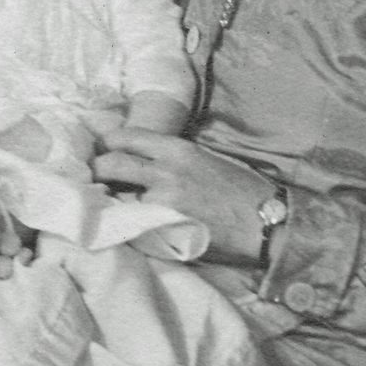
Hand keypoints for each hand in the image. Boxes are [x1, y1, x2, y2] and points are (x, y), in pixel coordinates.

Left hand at [95, 128, 277, 263]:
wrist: (268, 222)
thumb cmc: (240, 189)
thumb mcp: (203, 159)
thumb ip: (169, 157)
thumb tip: (138, 157)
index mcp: (176, 149)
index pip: (123, 136)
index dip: (107, 144)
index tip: (102, 151)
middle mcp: (164, 171)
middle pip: (110, 163)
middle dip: (98, 170)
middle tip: (97, 179)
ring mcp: (163, 201)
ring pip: (117, 196)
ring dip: (111, 200)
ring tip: (110, 204)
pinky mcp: (165, 229)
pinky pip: (132, 224)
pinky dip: (127, 224)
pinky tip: (129, 225)